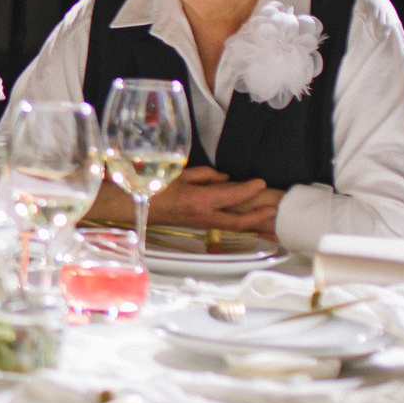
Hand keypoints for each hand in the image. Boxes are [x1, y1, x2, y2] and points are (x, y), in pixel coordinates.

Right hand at [146, 166, 282, 233]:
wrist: (130, 207)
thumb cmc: (151, 187)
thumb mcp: (179, 175)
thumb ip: (204, 176)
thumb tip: (225, 179)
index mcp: (198, 201)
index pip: (230, 196)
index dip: (248, 190)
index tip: (260, 183)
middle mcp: (202, 216)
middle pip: (237, 222)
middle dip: (257, 218)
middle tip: (273, 211)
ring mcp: (200, 224)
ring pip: (231, 227)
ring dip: (251, 225)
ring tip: (269, 225)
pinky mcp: (196, 225)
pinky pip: (222, 225)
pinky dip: (238, 224)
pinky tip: (247, 223)